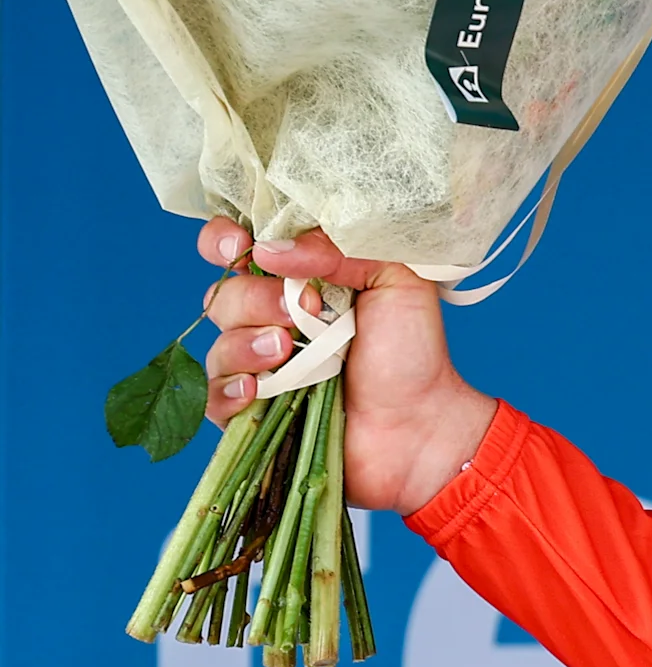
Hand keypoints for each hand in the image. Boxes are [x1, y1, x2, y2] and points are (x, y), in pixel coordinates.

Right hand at [197, 218, 499, 512]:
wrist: (421, 425)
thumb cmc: (413, 353)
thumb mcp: (395, 281)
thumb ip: (340, 250)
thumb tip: (270, 248)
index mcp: (300, 281)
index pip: (237, 249)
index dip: (225, 242)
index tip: (243, 246)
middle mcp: (271, 319)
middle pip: (224, 296)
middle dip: (256, 299)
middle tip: (308, 312)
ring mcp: (259, 366)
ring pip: (218, 344)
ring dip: (248, 344)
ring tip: (289, 352)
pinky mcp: (253, 410)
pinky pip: (214, 395)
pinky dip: (229, 389)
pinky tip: (258, 388)